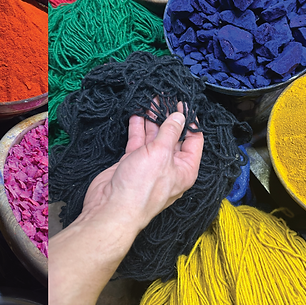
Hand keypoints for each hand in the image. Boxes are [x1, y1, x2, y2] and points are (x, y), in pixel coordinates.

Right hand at [78, 102, 202, 231]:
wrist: (112, 207)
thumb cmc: (141, 188)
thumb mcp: (160, 154)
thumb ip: (169, 132)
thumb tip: (179, 117)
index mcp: (185, 168)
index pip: (193, 140)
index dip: (189, 121)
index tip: (183, 104)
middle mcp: (169, 166)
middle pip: (173, 137)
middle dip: (169, 117)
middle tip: (165, 98)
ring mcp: (150, 165)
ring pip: (153, 138)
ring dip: (152, 120)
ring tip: (150, 101)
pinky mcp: (132, 163)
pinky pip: (137, 142)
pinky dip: (137, 128)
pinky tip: (137, 115)